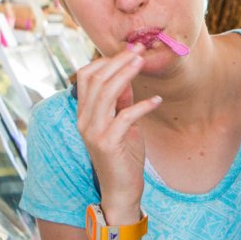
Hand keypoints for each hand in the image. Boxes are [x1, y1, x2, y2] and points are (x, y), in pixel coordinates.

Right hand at [73, 44, 162, 218]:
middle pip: (96, 80)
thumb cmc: (123, 156)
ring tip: (142, 62)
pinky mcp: (107, 143)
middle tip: (139, 49)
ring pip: (106, 93)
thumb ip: (121, 102)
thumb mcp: (122, 123)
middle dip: (118, 61)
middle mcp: (84, 120)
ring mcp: (93, 132)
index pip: (86, 77)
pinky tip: (156, 101)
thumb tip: (128, 75)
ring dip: (126, 74)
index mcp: (84, 113)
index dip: (106, 60)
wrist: (121, 190)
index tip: (129, 50)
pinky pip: (124, 117)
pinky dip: (142, 106)